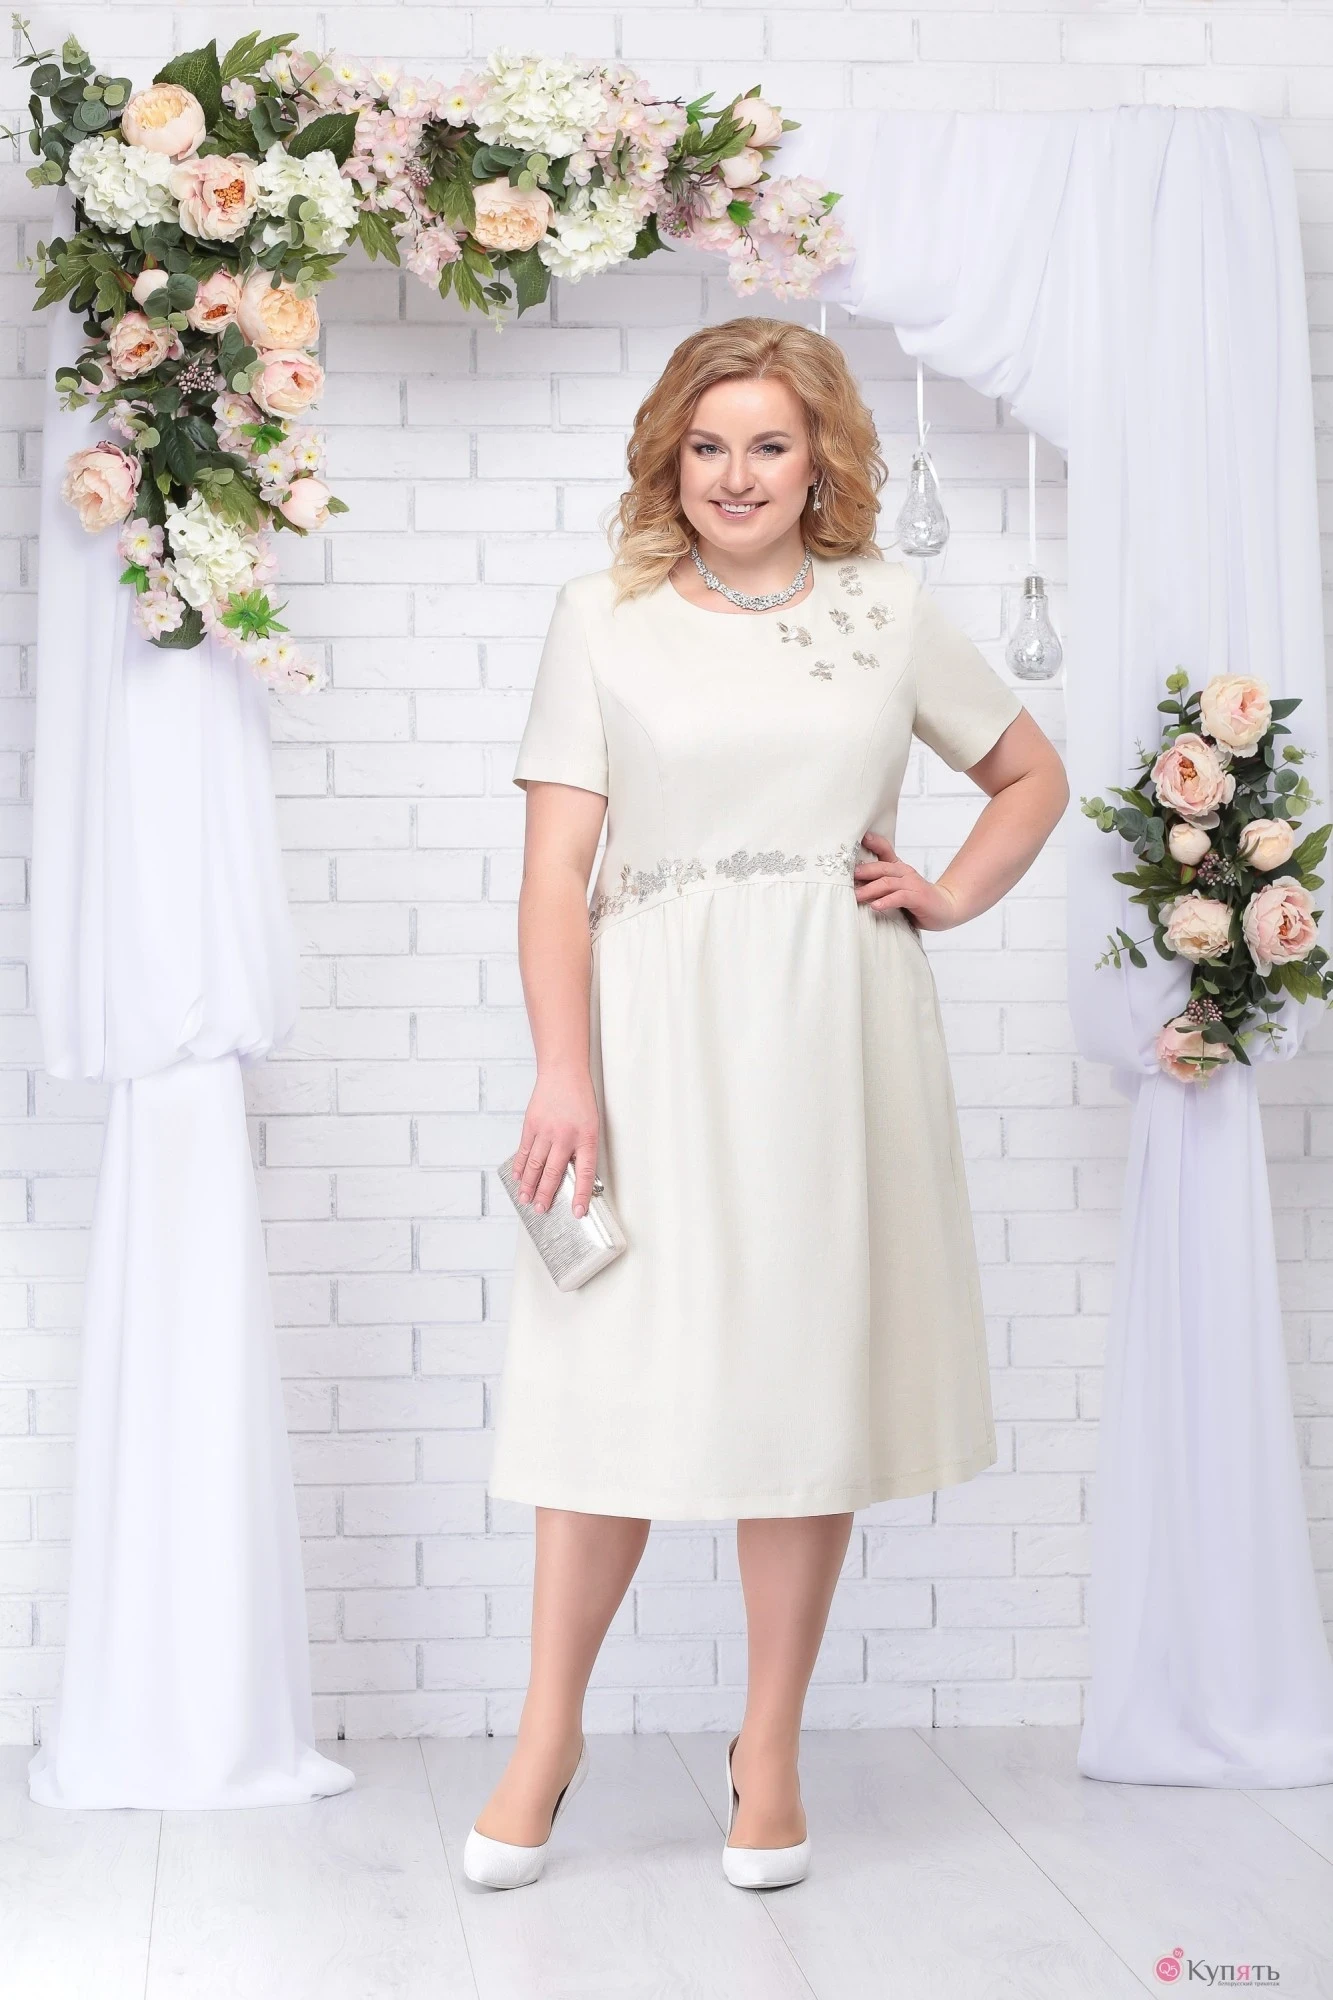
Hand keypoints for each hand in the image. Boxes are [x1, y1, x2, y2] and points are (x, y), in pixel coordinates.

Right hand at [512, 1067, 599, 1217]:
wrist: (564, 1073)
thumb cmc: (580, 1100)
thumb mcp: (591, 1125)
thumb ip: (582, 1149)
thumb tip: (573, 1175)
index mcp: (586, 1138)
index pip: (585, 1173)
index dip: (582, 1195)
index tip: (578, 1212)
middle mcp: (565, 1136)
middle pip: (553, 1173)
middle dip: (546, 1195)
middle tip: (542, 1209)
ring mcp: (546, 1131)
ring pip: (535, 1165)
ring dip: (529, 1185)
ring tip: (526, 1199)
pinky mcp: (531, 1125)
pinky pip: (524, 1151)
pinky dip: (520, 1166)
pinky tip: (518, 1178)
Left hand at [854, 831, 961, 930]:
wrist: (946, 908)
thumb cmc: (917, 899)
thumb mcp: (896, 889)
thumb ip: (879, 884)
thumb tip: (853, 885)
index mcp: (898, 868)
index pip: (884, 850)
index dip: (873, 842)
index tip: (858, 839)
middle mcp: (905, 872)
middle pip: (881, 867)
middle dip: (864, 871)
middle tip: (846, 878)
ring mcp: (912, 884)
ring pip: (888, 882)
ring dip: (870, 889)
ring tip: (856, 896)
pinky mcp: (918, 897)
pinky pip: (900, 897)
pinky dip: (887, 901)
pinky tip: (876, 906)